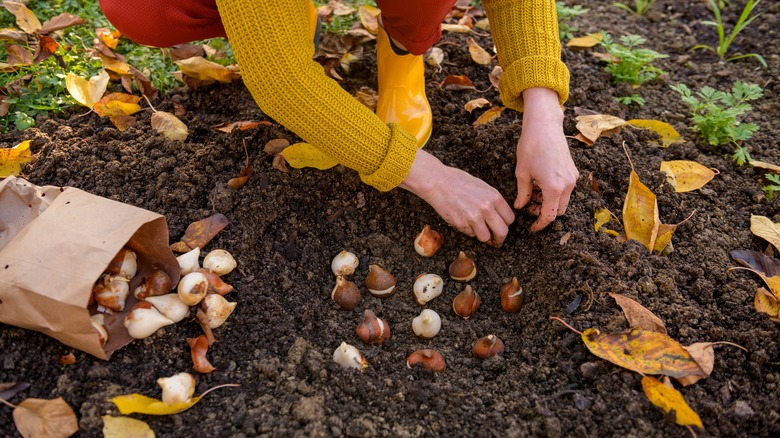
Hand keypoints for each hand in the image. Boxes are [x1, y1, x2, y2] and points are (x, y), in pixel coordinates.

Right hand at [399, 149, 514, 245]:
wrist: (438, 183)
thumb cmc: (458, 181)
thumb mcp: (482, 186)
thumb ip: (493, 201)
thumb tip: (499, 215)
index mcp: (494, 197)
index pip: (510, 218)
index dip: (506, 224)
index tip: (503, 226)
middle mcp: (487, 209)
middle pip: (502, 232)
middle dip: (500, 238)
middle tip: (496, 240)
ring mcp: (474, 218)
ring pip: (486, 237)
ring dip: (483, 236)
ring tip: (478, 231)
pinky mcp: (462, 224)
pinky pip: (470, 234)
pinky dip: (469, 231)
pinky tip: (464, 221)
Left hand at [515, 88, 578, 231]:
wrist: (544, 125)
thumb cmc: (530, 147)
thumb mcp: (522, 173)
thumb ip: (523, 193)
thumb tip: (520, 206)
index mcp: (554, 188)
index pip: (549, 216)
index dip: (540, 224)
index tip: (531, 227)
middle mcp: (568, 185)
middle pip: (559, 211)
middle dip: (545, 213)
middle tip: (529, 208)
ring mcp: (572, 177)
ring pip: (563, 200)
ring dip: (550, 203)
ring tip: (533, 194)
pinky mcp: (573, 170)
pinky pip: (566, 189)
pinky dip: (555, 193)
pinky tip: (541, 185)